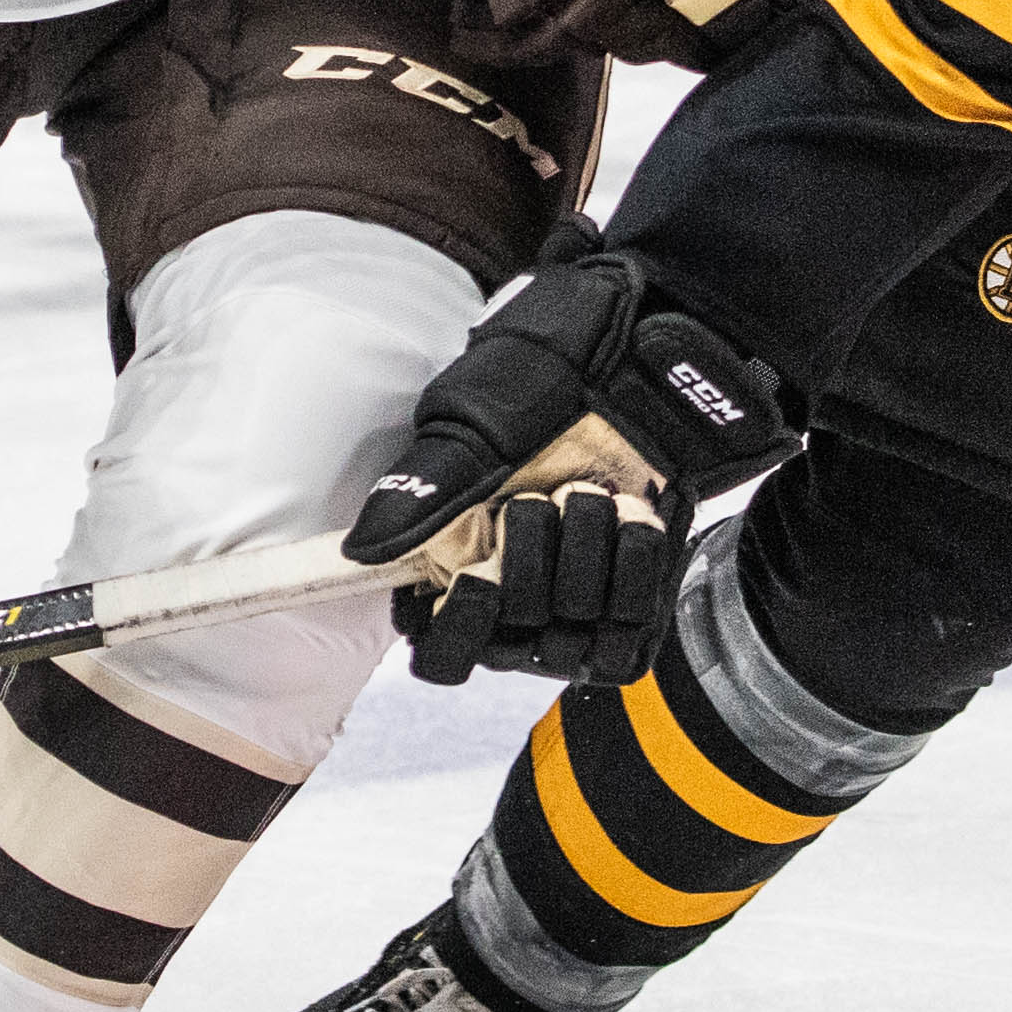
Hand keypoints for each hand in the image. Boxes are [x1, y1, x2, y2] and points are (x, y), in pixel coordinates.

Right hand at [346, 222, 792, 684]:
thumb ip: (423, 490)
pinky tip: (634, 517)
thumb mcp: (477, 422)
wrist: (649, 360)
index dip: (457, 631)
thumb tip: (362, 550)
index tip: (478, 580)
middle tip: (545, 495)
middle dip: (533, 561)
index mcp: (454, 558)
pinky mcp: (635, 605)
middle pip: (508, 643)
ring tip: (595, 494)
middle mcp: (513, 596)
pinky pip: (631, 634)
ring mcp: (576, 607)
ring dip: (588, 558)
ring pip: (571, 643)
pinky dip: (635, 570)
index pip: (441, 652)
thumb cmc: (551, 377)